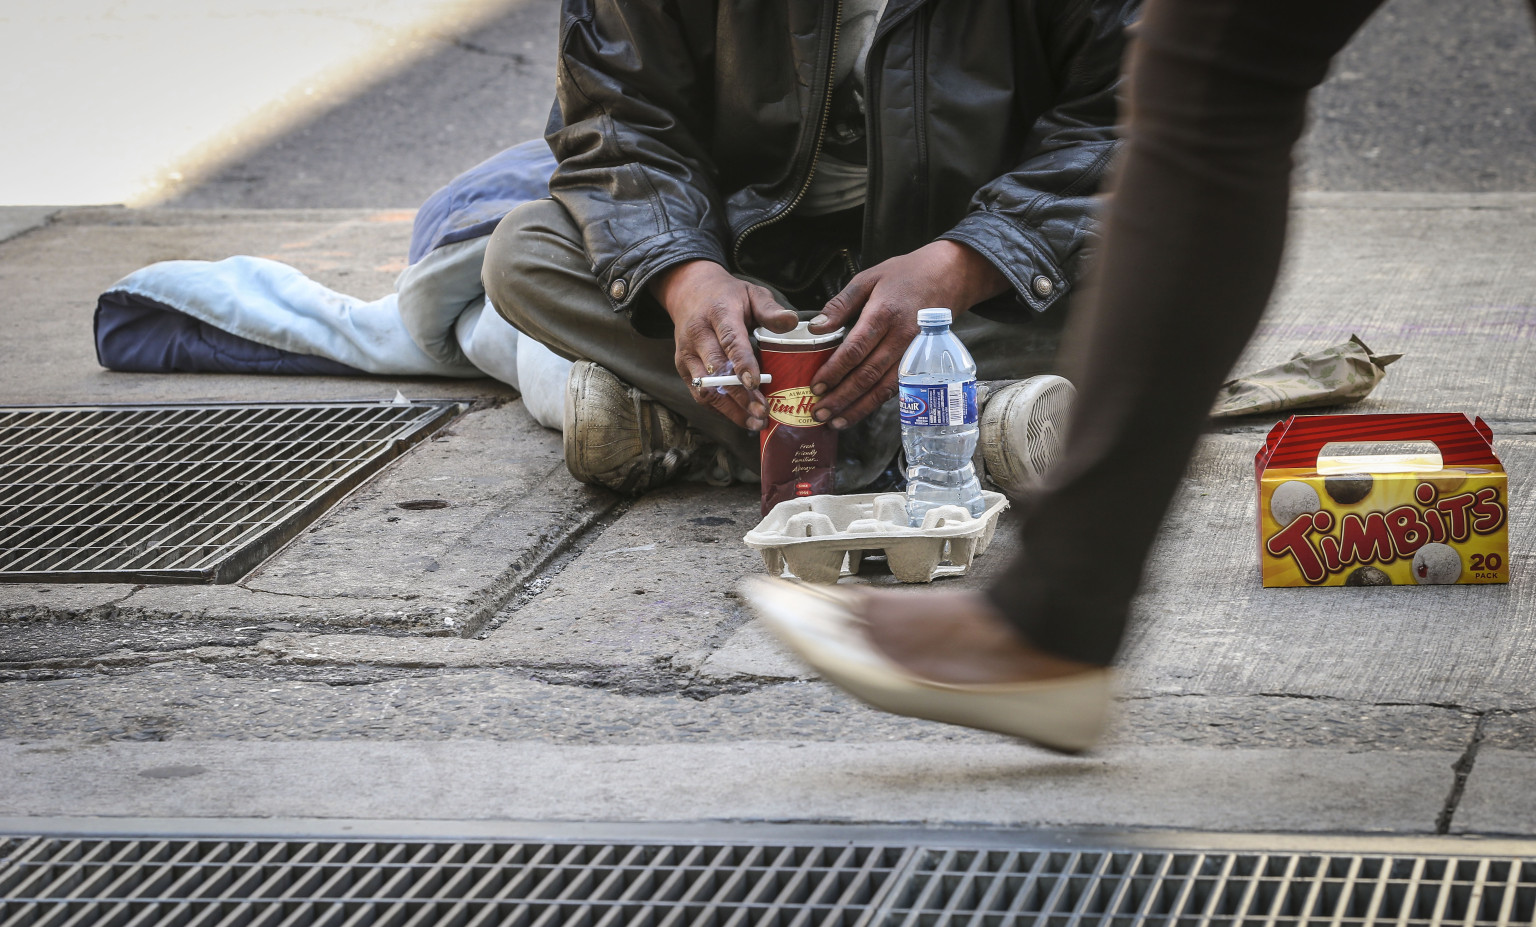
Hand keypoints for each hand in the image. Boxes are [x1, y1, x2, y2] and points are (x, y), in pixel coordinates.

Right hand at [652, 260, 799, 430]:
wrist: (689, 292)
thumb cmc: (727, 296)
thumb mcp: (751, 293)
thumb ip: (770, 309)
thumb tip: (792, 321)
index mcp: (717, 313)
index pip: (729, 340)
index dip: (741, 363)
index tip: (755, 383)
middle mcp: (697, 335)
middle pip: (717, 370)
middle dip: (739, 394)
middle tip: (763, 410)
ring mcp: (686, 354)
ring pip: (705, 388)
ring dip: (730, 408)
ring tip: (755, 421)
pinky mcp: (683, 368)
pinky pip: (700, 394)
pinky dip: (720, 409)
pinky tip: (741, 417)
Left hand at [805, 241, 1008, 428]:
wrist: (949, 276)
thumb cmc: (904, 275)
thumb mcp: (868, 278)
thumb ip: (840, 304)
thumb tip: (816, 328)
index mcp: (884, 313)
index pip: (855, 349)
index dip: (835, 371)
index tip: (816, 385)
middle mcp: (901, 337)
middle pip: (868, 375)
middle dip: (841, 397)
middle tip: (818, 412)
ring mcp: (914, 353)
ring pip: (883, 388)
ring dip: (858, 408)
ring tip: (835, 422)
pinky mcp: (920, 362)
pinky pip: (896, 387)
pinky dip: (876, 403)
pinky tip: (858, 412)